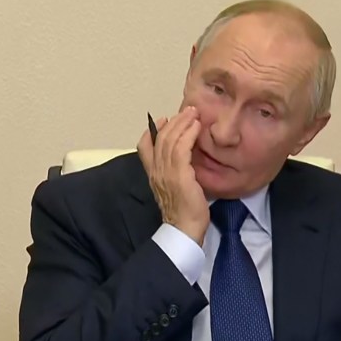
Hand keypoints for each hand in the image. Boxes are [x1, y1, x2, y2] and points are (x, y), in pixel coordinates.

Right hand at [137, 107, 208, 245]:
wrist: (184, 229)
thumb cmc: (184, 211)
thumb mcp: (175, 187)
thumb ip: (176, 172)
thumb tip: (185, 156)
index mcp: (153, 174)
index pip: (143, 147)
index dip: (152, 131)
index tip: (164, 120)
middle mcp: (156, 171)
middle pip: (159, 138)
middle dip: (173, 121)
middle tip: (187, 110)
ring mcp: (166, 172)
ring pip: (169, 139)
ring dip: (182, 123)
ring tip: (193, 113)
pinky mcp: (179, 175)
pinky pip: (181, 148)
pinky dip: (188, 134)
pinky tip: (197, 127)